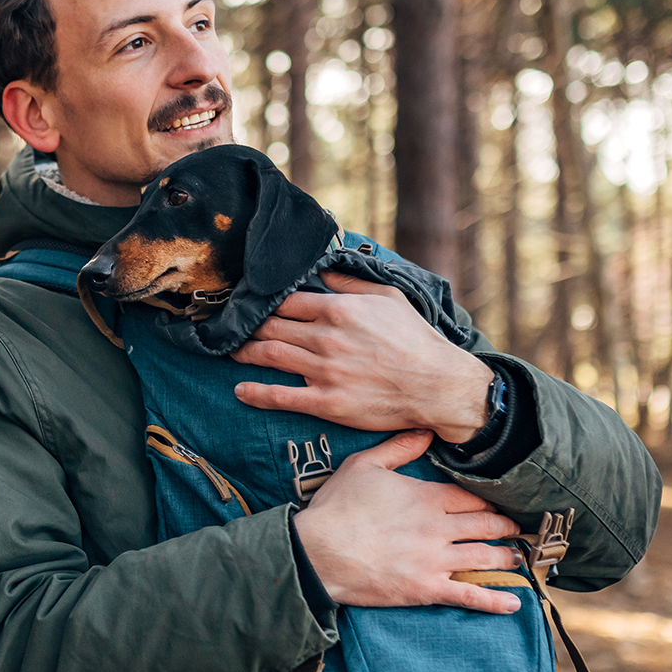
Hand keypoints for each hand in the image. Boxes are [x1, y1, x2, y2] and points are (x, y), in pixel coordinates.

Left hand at [230, 272, 493, 442]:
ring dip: (244, 353)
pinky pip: (281, 396)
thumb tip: (323, 269)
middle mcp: (327, 338)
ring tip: (232, 352)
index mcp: (340, 310)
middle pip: (271, 326)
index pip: (286, 300)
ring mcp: (324, 371)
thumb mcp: (389, 298)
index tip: (250, 303)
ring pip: (270, 356)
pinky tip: (241, 390)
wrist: (439, 386)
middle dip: (247, 325)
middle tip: (232, 327)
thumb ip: (351, 283)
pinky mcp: (327, 402)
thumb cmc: (416, 339)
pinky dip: (256, 392)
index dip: (265, 301)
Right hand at [293, 430, 523, 613]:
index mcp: (426, 497)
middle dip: (505, 527)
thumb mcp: (363, 466)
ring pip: (485, 557)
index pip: (471, 498)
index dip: (488, 502)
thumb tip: (425, 432)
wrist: (317, 552)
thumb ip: (398, 448)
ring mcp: (435, 560)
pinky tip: (513, 603)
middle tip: (516, 529)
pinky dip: (494, 600)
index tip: (498, 504)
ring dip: (506, 558)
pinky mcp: (426, 588)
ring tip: (517, 559)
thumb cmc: (336, 508)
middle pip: (485, 525)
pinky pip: (468, 595)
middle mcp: (438, 527)